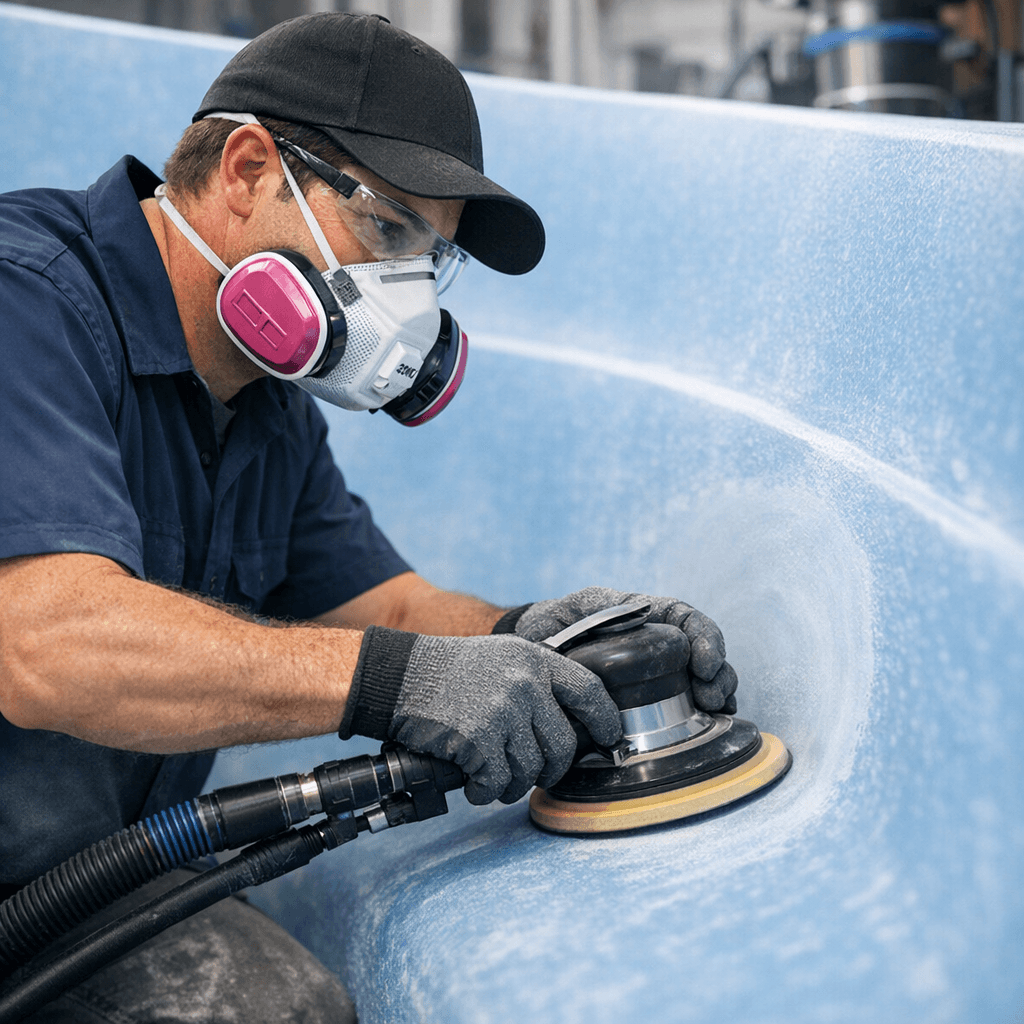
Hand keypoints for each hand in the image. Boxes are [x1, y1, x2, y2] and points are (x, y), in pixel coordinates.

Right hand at [343, 627, 621, 804]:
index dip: (605, 720)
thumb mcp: (502, 658)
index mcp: (536, 660)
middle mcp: (526, 683)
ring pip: (531, 769)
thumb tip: (572, 725)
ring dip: (513, 785)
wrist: (399, 675)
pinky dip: (486, 792)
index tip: (608, 739)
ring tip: (494, 781)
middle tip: (534, 776)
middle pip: (563, 744)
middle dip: (551, 770)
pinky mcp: (478, 738)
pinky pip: (497, 782)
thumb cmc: (449, 671)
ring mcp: (503, 711)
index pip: (589, 691)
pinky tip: (473, 785)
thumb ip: (536, 682)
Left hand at [508, 587, 738, 713]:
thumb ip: (587, 616)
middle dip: (718, 671)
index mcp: (641, 613)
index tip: (705, 663)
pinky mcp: (650, 695)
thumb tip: (618, 623)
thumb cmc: (551, 624)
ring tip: (717, 710)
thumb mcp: (566, 613)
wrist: (535, 648)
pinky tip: (712, 722)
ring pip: (701, 674)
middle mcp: (656, 639)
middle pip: (702, 648)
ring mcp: (656, 667)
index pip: (684, 617)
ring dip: (717, 690)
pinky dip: (703, 709)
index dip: (704, 637)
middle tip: (713, 696)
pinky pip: (684, 698)